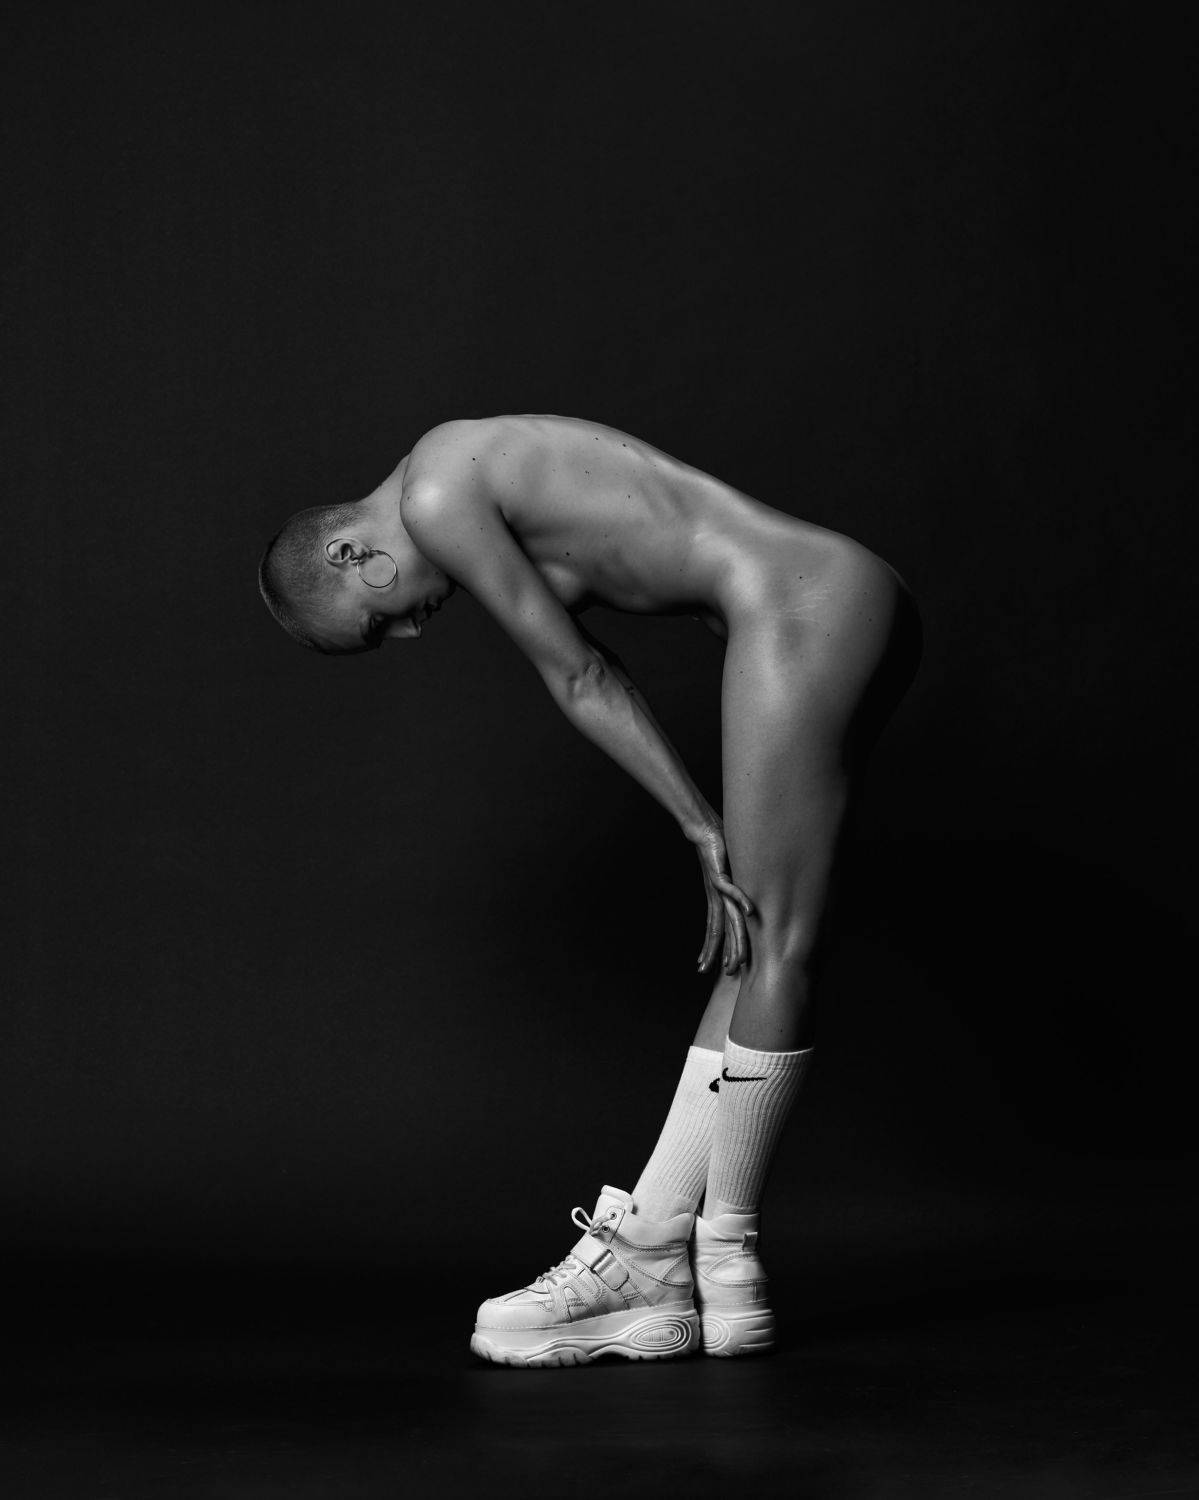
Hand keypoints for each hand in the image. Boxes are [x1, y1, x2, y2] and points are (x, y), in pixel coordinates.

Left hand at [691, 818, 754, 975]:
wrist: (702, 830)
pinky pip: (732, 889)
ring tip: (738, 958)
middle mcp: (715, 898)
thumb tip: (745, 901)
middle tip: (720, 973)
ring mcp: (717, 888)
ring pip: (727, 919)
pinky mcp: (719, 874)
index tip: (715, 969)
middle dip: (720, 953)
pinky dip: (741, 899)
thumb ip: (735, 888)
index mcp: (715, 901)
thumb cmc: (717, 850)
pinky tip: (750, 911)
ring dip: (734, 939)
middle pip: (719, 931)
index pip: (715, 931)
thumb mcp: (727, 874)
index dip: (715, 950)